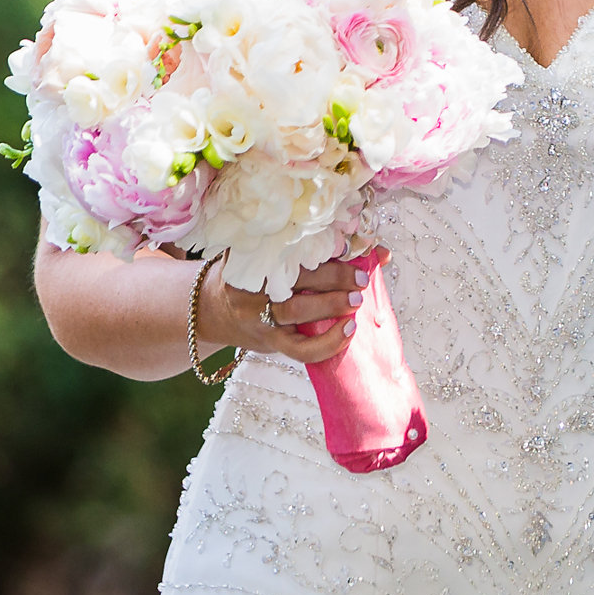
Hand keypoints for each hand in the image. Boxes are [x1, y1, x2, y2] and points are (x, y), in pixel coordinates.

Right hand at [196, 248, 386, 367]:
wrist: (214, 311)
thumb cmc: (258, 278)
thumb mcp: (274, 258)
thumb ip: (318, 251)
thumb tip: (379, 251)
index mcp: (255, 257)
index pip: (289, 247)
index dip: (324, 245)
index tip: (351, 245)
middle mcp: (251, 286)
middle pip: (293, 278)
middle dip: (331, 276)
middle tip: (360, 277)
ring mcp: (257, 316)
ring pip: (294, 311)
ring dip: (330, 305)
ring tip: (356, 301)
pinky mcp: (268, 342)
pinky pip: (299, 350)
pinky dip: (327, 343)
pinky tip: (349, 331)